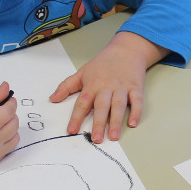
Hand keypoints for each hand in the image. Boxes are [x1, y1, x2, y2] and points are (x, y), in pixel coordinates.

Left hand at [49, 31, 165, 142]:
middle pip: (102, 107)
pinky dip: (136, 112)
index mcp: (92, 85)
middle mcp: (107, 87)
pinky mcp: (136, 87)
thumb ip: (67, 86)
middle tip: (96, 139)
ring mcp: (122, 88)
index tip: (71, 130)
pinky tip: (133, 124)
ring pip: (119, 105)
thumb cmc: (103, 63)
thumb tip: (53, 98)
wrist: (126, 50)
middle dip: (98, 123)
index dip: (76, 117)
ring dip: (116, 121)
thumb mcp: (82, 72)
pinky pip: (137, 101)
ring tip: (113, 136)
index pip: (82, 103)